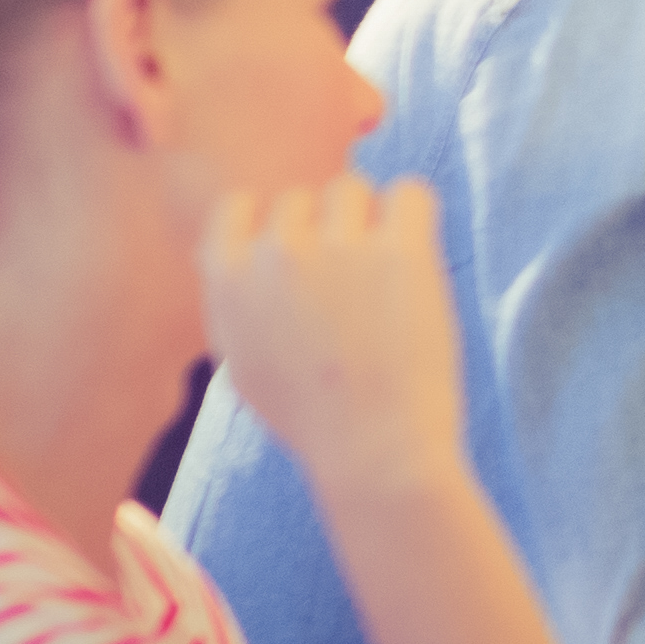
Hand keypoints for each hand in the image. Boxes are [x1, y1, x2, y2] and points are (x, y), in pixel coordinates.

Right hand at [199, 177, 470, 499]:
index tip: (306, 266)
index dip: (277, 229)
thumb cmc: (314, 419)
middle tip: (355, 293)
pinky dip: (416, 216)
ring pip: (354, 189)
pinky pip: (410, 192)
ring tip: (386, 284)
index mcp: (226, 278)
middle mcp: (275, 253)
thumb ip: (236, 302)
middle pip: (303, 198)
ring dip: (373, 224)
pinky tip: (418, 259)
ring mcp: (336, 247)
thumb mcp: (244, 362)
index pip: (241, 206)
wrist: (374, 453)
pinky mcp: (399, 251)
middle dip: (329, 232)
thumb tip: (237, 255)